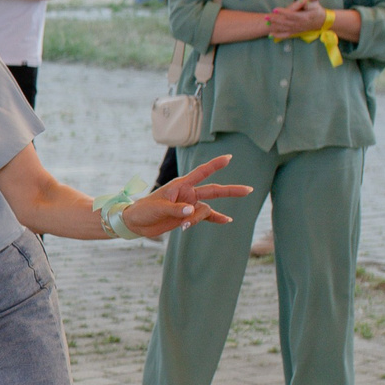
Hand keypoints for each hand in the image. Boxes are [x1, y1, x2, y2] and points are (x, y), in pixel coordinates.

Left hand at [119, 153, 249, 238]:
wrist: (135, 223)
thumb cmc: (144, 210)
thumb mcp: (158, 208)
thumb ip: (176, 210)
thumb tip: (192, 211)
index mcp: (180, 185)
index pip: (201, 172)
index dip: (215, 165)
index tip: (229, 158)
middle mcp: (188, 193)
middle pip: (213, 191)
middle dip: (230, 191)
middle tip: (249, 190)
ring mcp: (189, 205)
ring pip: (205, 210)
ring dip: (198, 219)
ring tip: (184, 226)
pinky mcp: (188, 216)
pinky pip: (205, 217)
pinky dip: (215, 219)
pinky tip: (227, 220)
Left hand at [263, 0, 333, 38]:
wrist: (322, 21)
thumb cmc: (317, 11)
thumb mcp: (316, 4)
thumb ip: (311, 2)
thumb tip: (306, 2)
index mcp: (304, 17)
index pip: (292, 14)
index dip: (283, 12)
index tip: (275, 9)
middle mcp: (299, 24)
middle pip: (285, 22)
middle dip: (275, 19)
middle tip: (265, 17)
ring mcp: (297, 29)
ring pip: (284, 28)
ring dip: (274, 26)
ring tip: (266, 23)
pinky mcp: (296, 32)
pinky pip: (286, 35)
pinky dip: (279, 35)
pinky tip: (271, 35)